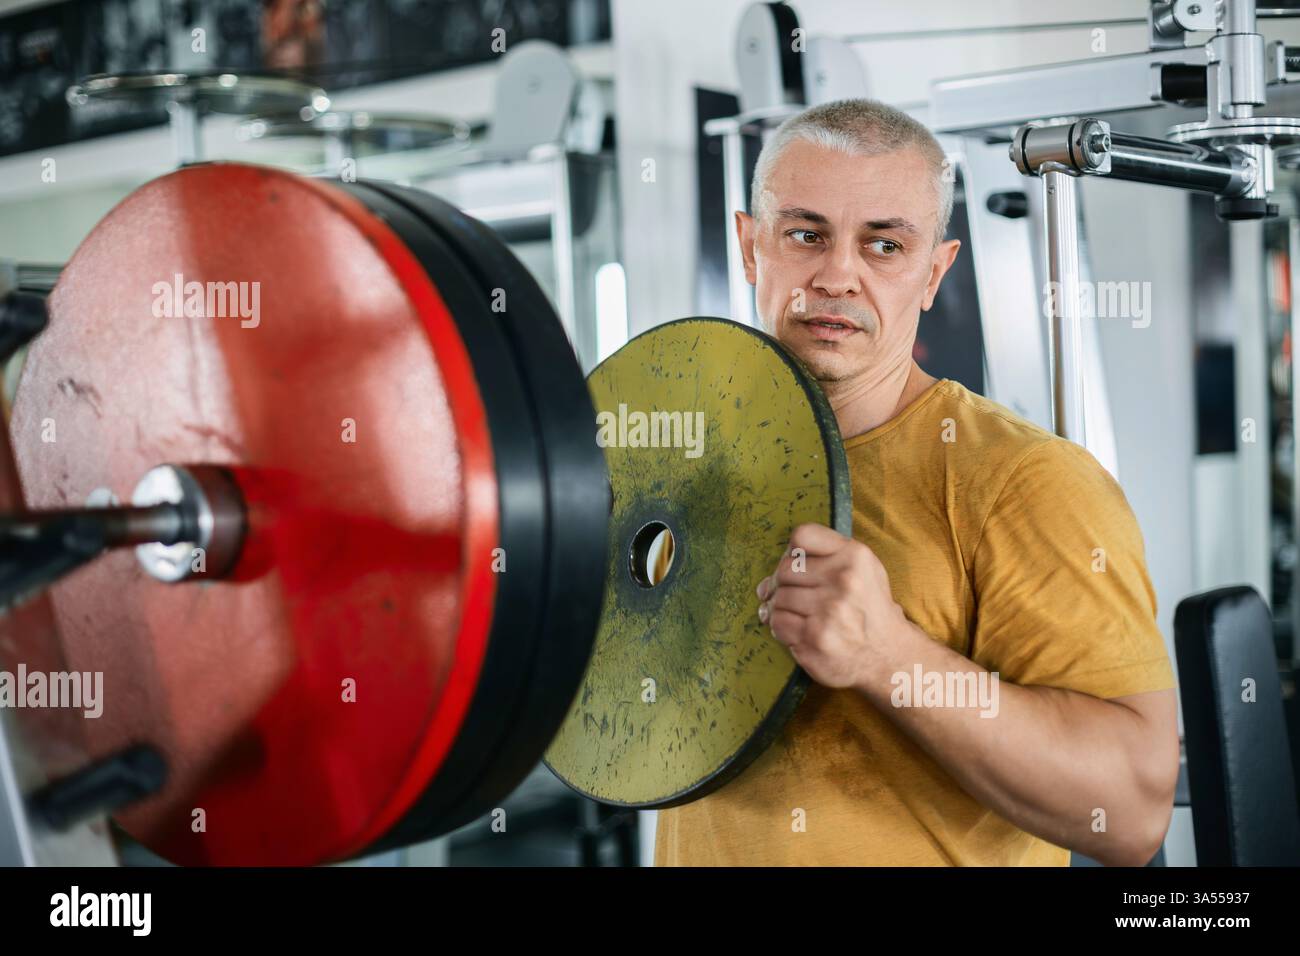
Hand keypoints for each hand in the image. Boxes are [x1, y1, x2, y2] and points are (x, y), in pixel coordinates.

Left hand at [756, 523, 904, 688]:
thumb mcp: (861, 569)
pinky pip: (777, 623)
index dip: (792, 551)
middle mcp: (844, 580)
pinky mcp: (815, 638)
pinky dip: (781, 628)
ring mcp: (829, 611)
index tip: (797, 565)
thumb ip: (820, 557)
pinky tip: (799, 631)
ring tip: (800, 616)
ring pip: (778, 598)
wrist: (888, 654)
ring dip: (781, 608)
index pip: (802, 536)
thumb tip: (765, 583)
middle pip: (784, 570)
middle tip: (795, 597)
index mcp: (855, 556)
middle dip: (783, 584)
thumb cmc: (867, 608)